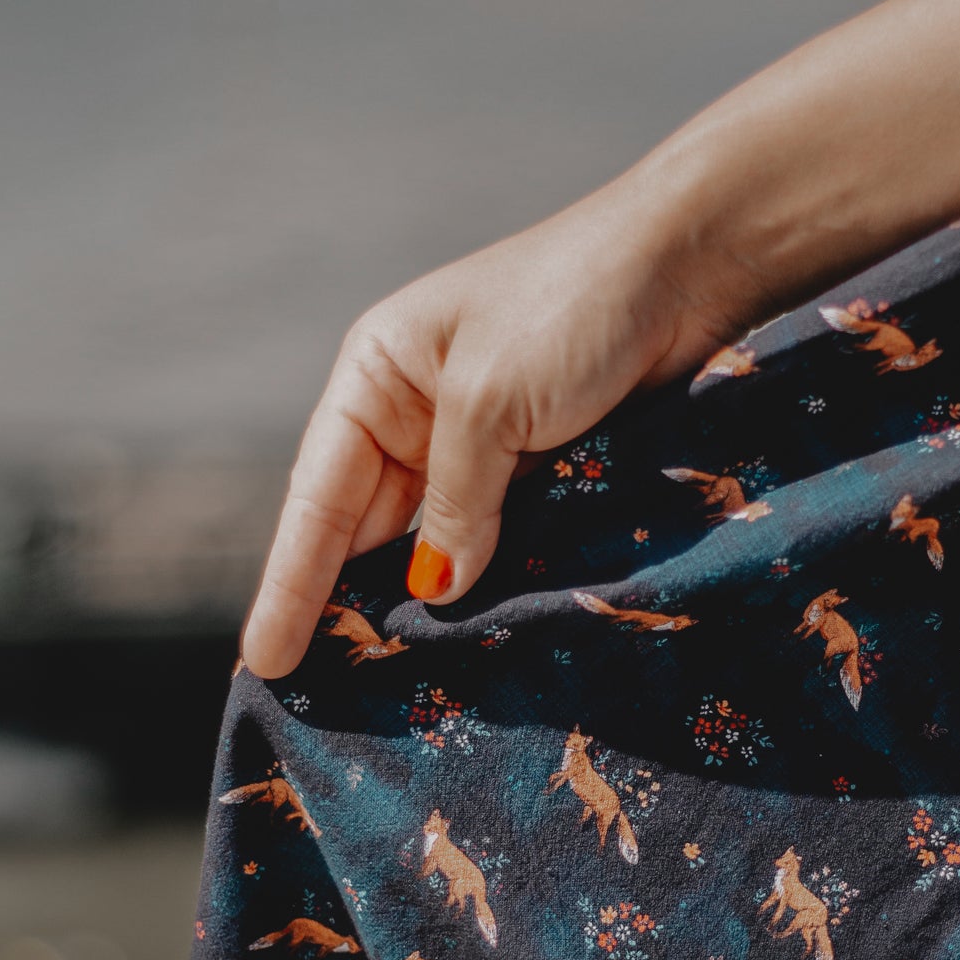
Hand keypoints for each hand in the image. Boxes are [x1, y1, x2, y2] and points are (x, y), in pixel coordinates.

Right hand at [239, 162, 744, 678]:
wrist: (692, 263)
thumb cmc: (573, 305)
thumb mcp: (491, 403)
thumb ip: (457, 503)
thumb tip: (436, 589)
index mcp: (378, 372)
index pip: (317, 495)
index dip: (291, 582)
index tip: (267, 659)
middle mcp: (417, 409)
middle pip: (363, 527)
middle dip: (342, 605)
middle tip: (312, 697)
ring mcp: (482, 440)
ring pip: (434, 541)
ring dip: (415, 606)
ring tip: (378, 687)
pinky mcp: (544, 465)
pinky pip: (497, 540)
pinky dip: (481, 586)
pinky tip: (465, 642)